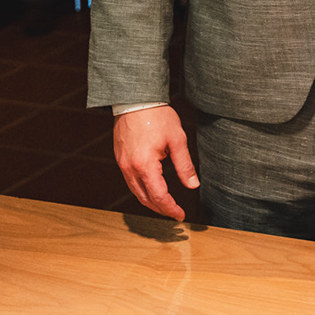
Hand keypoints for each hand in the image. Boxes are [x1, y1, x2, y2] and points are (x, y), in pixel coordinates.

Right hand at [113, 105, 199, 219]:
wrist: (135, 99)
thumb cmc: (156, 115)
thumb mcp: (177, 140)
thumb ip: (185, 165)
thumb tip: (193, 185)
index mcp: (145, 165)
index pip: (158, 196)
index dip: (171, 209)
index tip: (181, 215)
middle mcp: (130, 168)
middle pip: (144, 199)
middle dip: (160, 209)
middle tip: (174, 213)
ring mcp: (122, 164)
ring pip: (135, 192)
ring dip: (150, 201)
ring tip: (165, 205)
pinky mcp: (120, 158)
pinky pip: (130, 181)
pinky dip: (142, 190)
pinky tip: (152, 188)